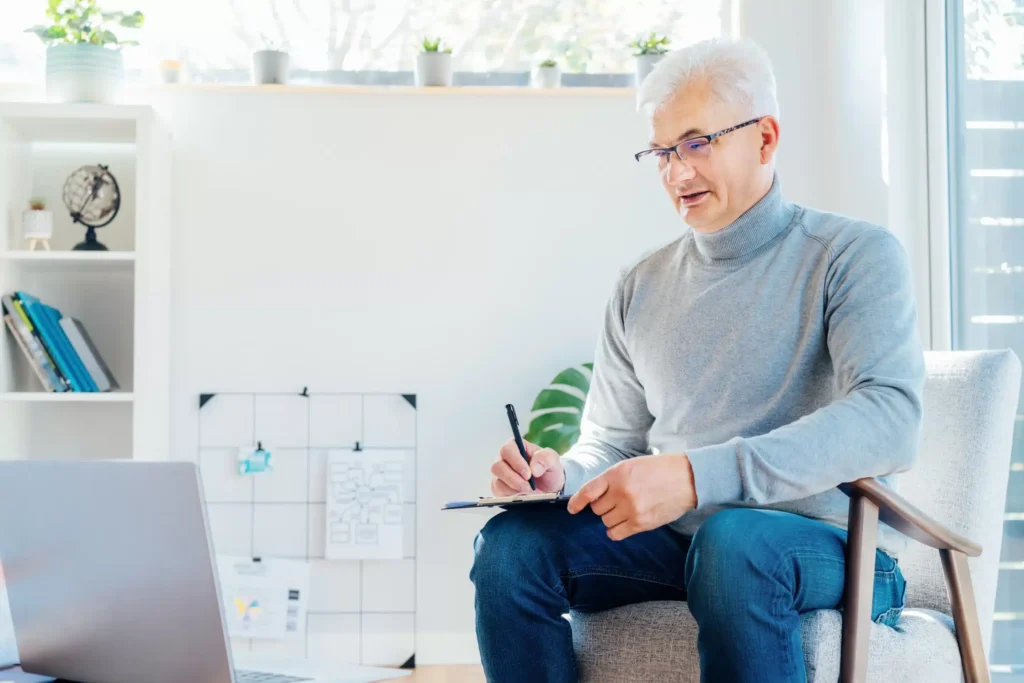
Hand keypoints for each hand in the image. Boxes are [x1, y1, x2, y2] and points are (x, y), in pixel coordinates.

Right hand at [490, 438, 564, 495]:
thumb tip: (533, 468)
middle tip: (529, 486)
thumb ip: (545, 458)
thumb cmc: (548, 469)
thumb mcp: (553, 460)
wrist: (549, 488)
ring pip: (498, 482)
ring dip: (514, 489)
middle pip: (498, 466)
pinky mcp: (499, 488)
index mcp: (515, 446)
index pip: (507, 450)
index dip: (516, 462)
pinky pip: (499, 493)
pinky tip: (523, 495)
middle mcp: (504, 459)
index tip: (528, 474)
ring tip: (529, 491)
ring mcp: (500, 474)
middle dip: (514, 479)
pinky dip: (512, 495)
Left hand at [567, 454, 696, 540]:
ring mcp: (631, 509)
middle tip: (616, 500)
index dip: (577, 501)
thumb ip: (611, 479)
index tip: (572, 509)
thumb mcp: (631, 466)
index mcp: (617, 474)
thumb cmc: (658, 470)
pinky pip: (616, 533)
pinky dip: (616, 531)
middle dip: (602, 506)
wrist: (687, 479)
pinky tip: (624, 523)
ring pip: (606, 521)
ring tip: (626, 509)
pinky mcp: (641, 523)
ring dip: (611, 517)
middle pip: (597, 509)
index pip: (588, 491)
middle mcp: (622, 492)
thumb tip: (594, 497)